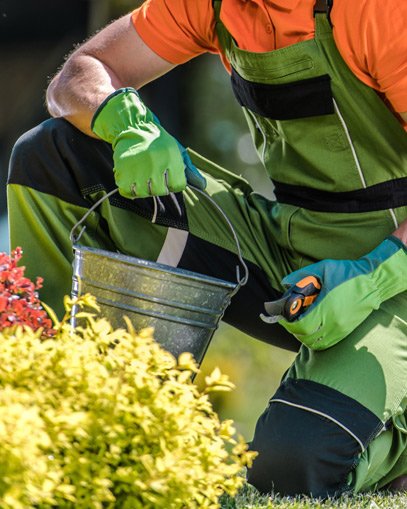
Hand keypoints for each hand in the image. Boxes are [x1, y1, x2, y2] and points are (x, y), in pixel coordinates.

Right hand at [92, 88, 205, 197]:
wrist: (132, 126)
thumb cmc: (158, 143)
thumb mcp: (177, 151)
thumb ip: (189, 170)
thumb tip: (203, 186)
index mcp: (171, 157)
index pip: (177, 186)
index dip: (173, 184)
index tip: (167, 176)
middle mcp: (156, 162)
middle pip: (161, 191)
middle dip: (158, 187)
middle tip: (152, 175)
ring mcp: (138, 166)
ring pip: (144, 193)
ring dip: (143, 189)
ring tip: (141, 176)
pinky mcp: (122, 169)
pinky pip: (127, 191)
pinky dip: (128, 189)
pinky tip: (130, 178)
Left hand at [278, 236, 405, 349]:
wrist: (374, 281)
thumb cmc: (348, 273)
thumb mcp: (324, 268)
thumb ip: (302, 275)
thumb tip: (285, 282)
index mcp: (326, 307)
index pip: (301, 325)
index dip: (289, 324)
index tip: (282, 318)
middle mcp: (334, 322)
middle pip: (306, 336)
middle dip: (294, 330)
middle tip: (289, 321)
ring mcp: (341, 328)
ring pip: (316, 343)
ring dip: (304, 337)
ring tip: (300, 326)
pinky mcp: (347, 331)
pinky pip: (327, 343)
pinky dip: (316, 340)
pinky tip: (312, 329)